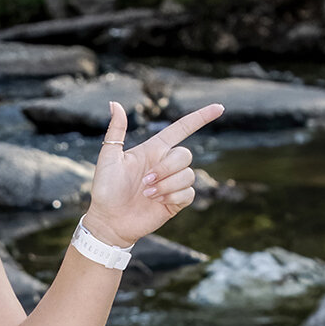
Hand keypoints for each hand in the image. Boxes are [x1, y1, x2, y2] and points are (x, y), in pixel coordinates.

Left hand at [81, 99, 225, 248]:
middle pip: (185, 155)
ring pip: (188, 174)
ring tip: (147, 194)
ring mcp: (171, 183)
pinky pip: (189, 193)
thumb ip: (116, 131)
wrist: (108, 221)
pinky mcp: (175, 202)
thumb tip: (115, 104)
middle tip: (145, 182)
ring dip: (167, 185)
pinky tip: (157, 202)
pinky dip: (173, 197)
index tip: (219, 108)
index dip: (200, 117)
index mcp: (153, 149)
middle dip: (166, 168)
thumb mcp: (108, 158)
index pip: (182, 128)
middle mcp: (165, 164)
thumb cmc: (105, 189)